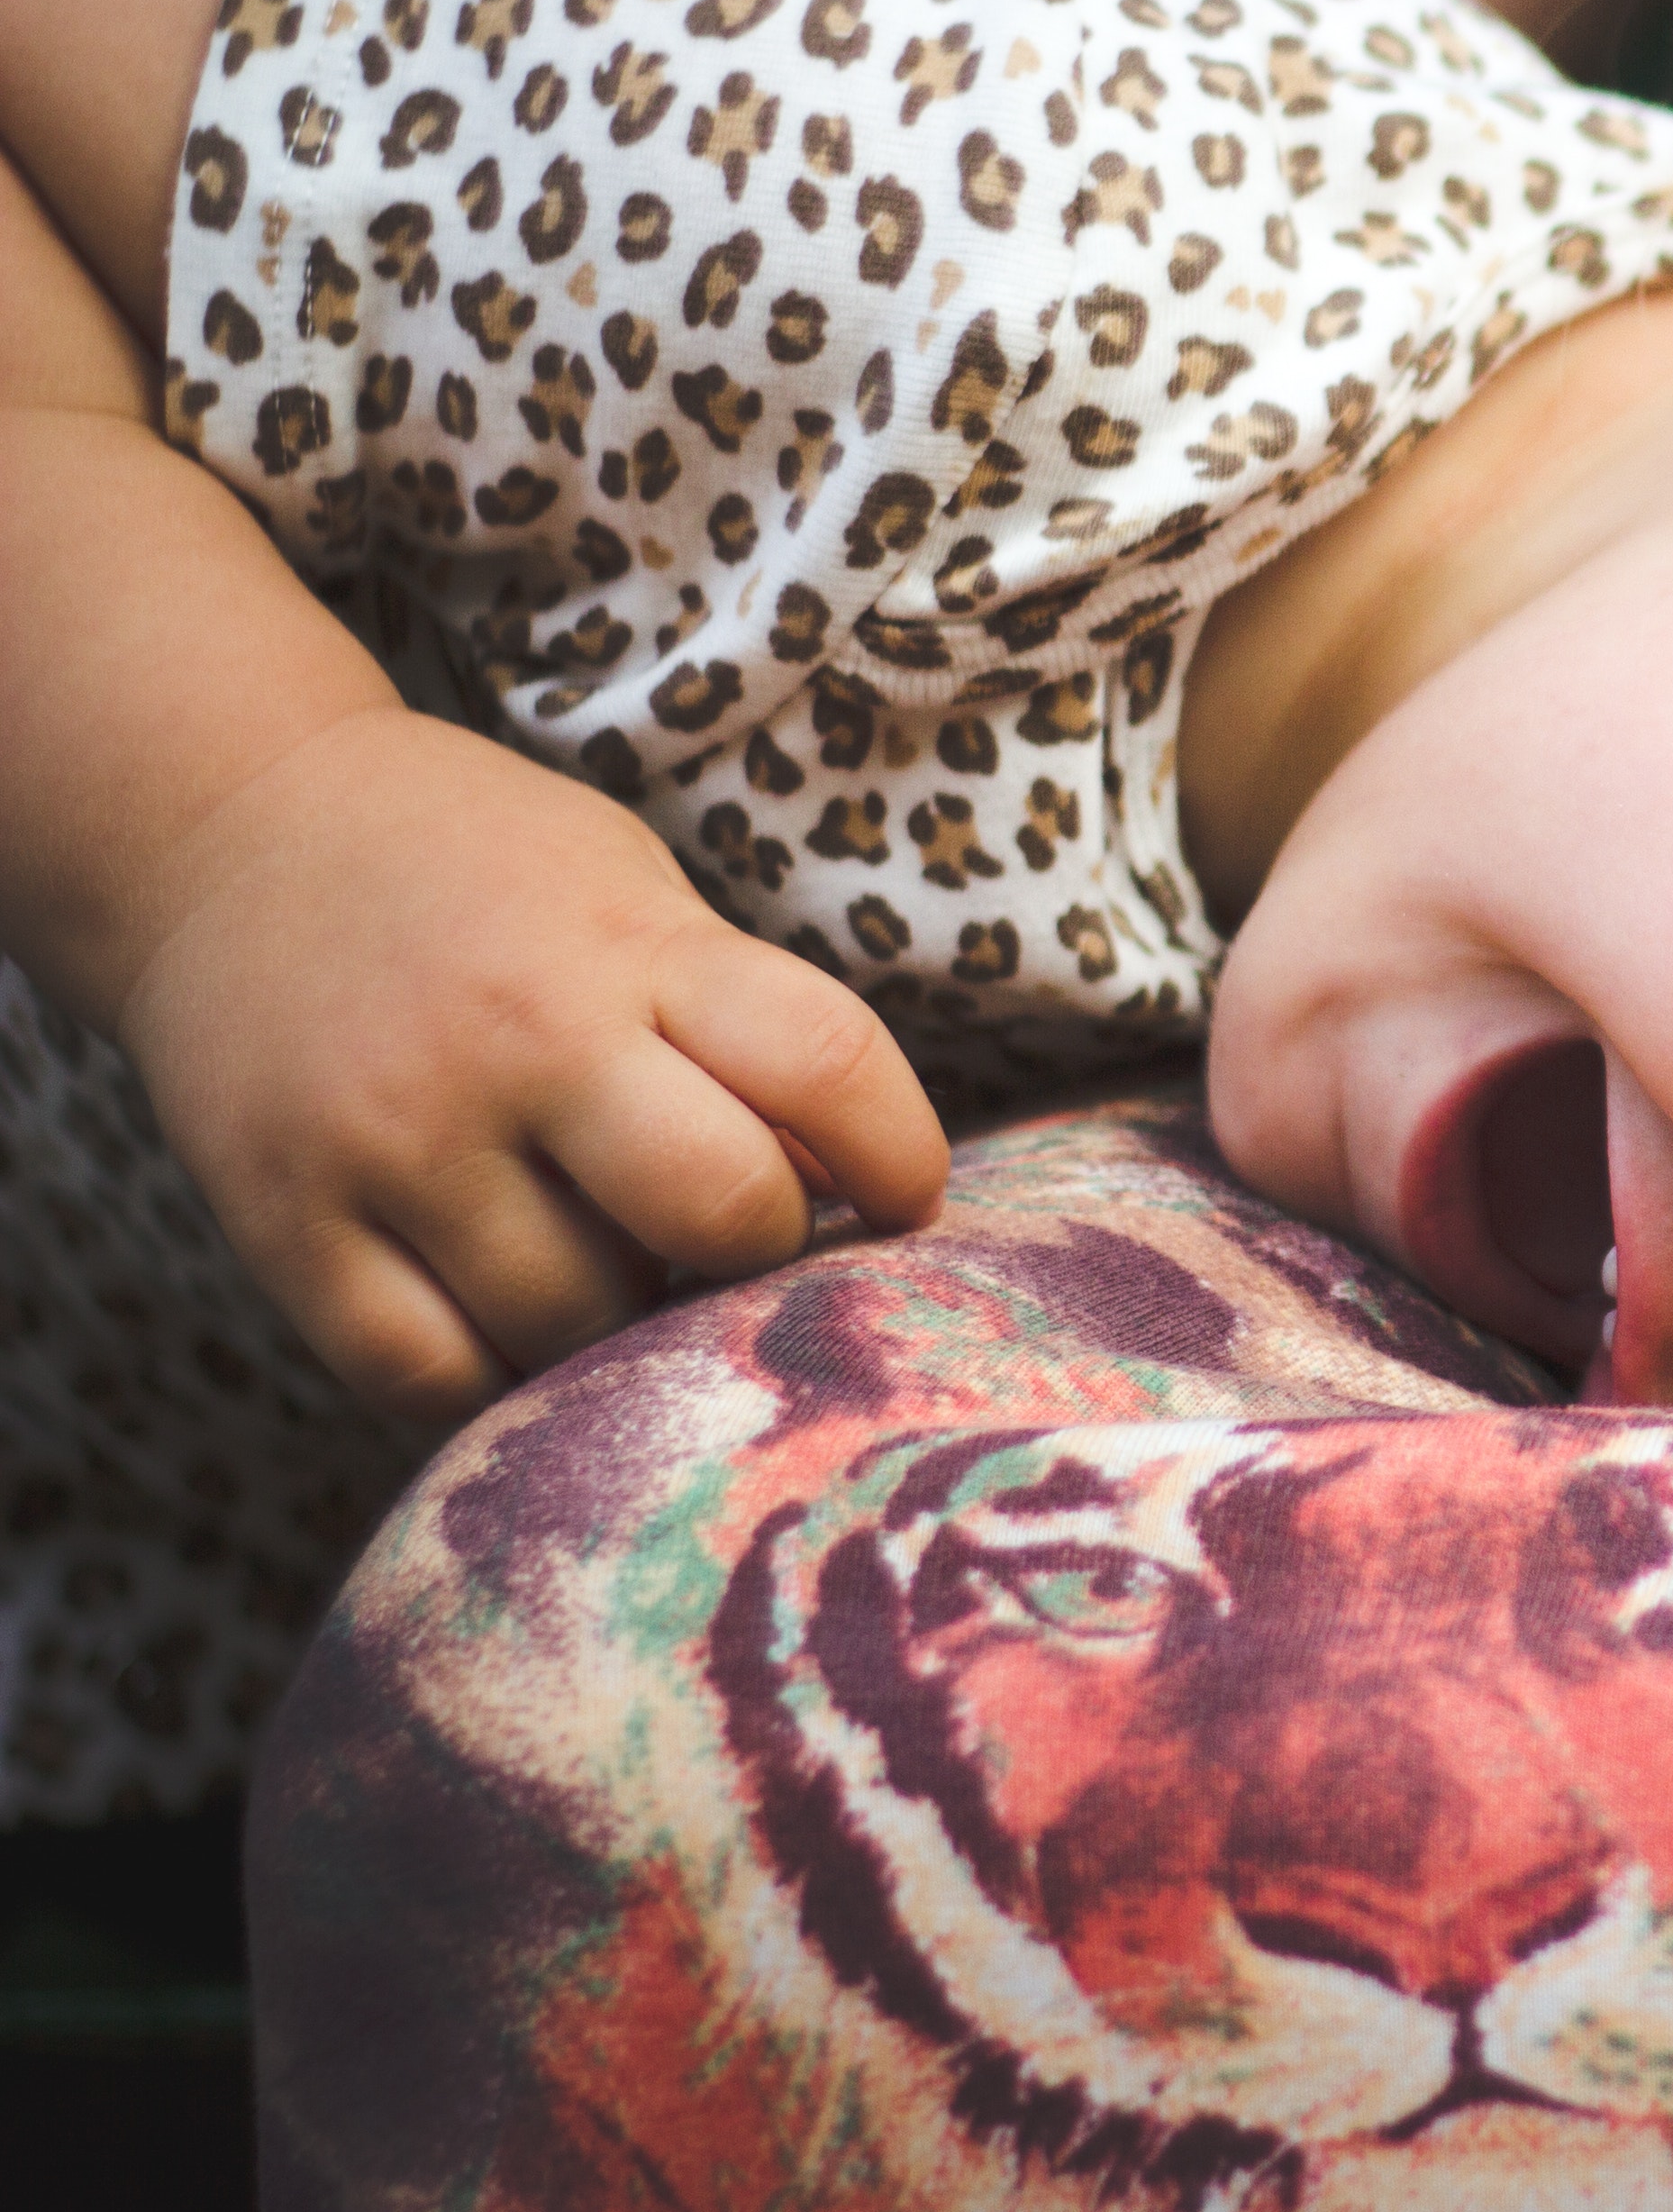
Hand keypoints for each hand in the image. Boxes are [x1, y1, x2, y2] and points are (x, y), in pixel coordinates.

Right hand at [115, 709, 945, 1420]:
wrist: (227, 832)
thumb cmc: (484, 878)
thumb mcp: (637, 894)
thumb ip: (738, 1028)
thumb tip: (853, 1196)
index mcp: (632, 945)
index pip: (827, 1061)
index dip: (901, 1153)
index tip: (905, 1197)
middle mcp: (519, 1040)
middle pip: (722, 1208)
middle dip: (764, 1249)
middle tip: (741, 1238)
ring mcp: (395, 1140)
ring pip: (578, 1320)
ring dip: (627, 1327)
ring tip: (614, 1265)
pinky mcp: (286, 1225)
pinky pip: (428, 1375)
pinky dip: (496, 1379)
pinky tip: (517, 1326)